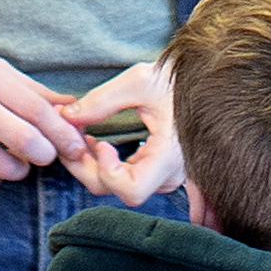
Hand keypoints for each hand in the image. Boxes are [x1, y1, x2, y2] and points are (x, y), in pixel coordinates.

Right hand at [0, 22, 87, 194]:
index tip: (75, 147)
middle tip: (43, 155)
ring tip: (13, 161)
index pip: (42, 112)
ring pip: (4, 168)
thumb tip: (72, 107)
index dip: (66, 135)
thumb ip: (30, 89)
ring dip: (17, 171)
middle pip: (28, 143)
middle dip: (45, 156)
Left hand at [59, 62, 185, 205]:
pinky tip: (93, 140)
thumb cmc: (178, 79)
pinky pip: (124, 177)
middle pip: (116, 189)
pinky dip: (102, 162)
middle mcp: (168, 174)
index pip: (132, 191)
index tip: (101, 142)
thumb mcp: (140, 81)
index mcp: (169, 156)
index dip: (108, 172)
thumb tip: (67, 115)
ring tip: (77, 133)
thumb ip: (102, 100)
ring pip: (117, 185)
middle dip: (85, 164)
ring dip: (90, 163)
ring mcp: (162, 175)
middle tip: (68, 133)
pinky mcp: (155, 170)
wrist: (203, 82)